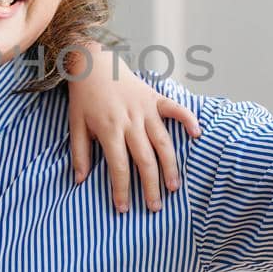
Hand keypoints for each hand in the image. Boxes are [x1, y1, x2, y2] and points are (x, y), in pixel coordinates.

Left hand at [64, 44, 202, 212]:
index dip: (121, 189)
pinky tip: (197, 135)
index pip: (118, 166)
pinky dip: (188, 120)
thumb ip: (79, 153)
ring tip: (174, 187)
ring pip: (163, 142)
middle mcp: (130, 121)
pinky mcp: (155, 98)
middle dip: (150, 186)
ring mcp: (146, 109)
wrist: (93, 63)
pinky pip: (176, 109)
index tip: (123, 208)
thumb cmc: (84, 97)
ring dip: (170, 166)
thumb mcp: (75, 125)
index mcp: (109, 129)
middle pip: (145, 160)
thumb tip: (80, 180)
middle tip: (155, 207)